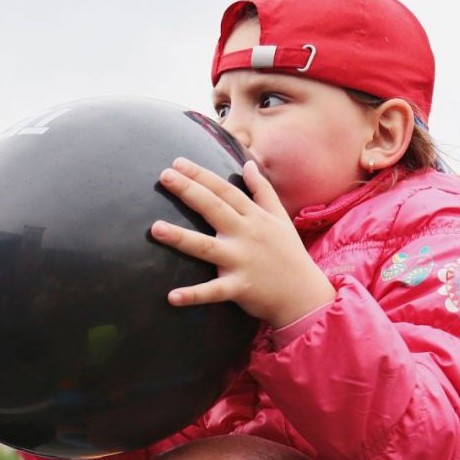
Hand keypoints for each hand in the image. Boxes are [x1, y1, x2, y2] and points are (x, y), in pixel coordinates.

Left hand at [152, 158, 333, 328]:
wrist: (304, 295)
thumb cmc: (289, 254)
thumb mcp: (280, 217)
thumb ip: (263, 190)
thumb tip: (248, 164)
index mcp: (254, 217)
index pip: (224, 191)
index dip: (201, 175)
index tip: (178, 162)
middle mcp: (246, 235)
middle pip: (214, 209)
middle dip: (189, 191)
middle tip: (164, 175)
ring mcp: (242, 261)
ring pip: (207, 247)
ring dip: (181, 238)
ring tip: (155, 228)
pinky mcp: (240, 288)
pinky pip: (213, 292)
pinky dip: (194, 295)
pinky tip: (171, 296)